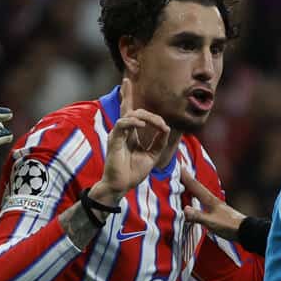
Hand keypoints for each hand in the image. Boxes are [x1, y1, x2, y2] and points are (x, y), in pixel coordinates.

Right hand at [91, 77, 170, 204]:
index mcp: (130, 134)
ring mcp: (117, 134)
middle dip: (136, 99)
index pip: (130, 111)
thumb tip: (166, 128)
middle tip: (160, 122)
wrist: (122, 186)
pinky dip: (133, 122)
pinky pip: (122, 124)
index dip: (128, 94)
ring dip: (145, 117)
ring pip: (129, 114)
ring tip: (158, 125)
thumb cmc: (134, 172)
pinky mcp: (114, 140)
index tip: (142, 97)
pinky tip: (143, 125)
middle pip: (127, 107)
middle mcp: (122, 131)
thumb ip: (159, 141)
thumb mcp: (152, 155)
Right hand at [178, 166, 245, 238]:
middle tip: (180, 171)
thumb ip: (198, 216)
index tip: (178, 165)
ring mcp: (216, 206)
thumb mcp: (211, 222)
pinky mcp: (218, 212)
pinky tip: (198, 202)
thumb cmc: (229, 226)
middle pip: (197, 187)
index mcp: (209, 200)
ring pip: (201, 194)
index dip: (185, 177)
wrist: (246, 231)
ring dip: (193, 188)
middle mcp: (212, 200)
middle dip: (188, 180)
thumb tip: (184, 209)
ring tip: (186, 185)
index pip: (195, 186)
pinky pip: (204, 202)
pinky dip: (198, 198)